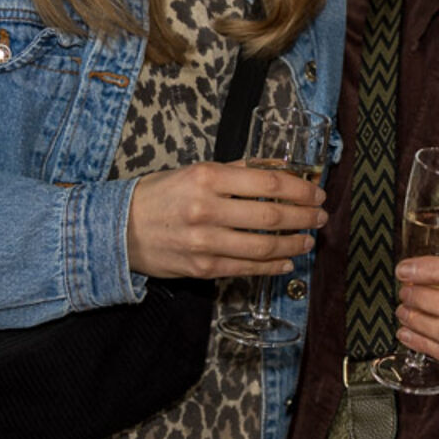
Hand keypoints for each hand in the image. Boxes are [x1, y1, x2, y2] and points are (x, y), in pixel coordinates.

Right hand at [126, 161, 326, 280]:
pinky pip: (246, 268)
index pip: (268, 183)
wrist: (118, 229)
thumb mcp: (194, 171)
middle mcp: (207, 209)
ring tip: (308, 240)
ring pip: (263, 246)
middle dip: (304, 217)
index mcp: (208, 177)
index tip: (316, 192)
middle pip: (271, 215)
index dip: (300, 190)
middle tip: (320, 217)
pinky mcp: (202, 267)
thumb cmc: (159, 196)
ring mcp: (205, 241)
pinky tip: (286, 262)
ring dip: (294, 244)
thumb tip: (276, 171)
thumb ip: (236, 171)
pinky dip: (272, 266)